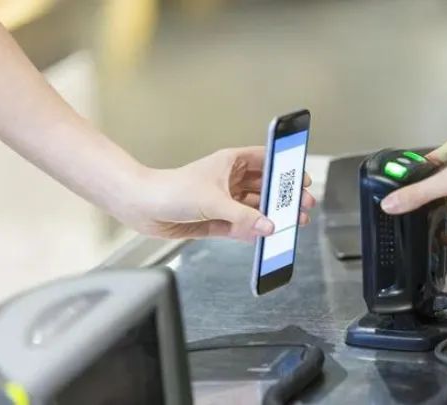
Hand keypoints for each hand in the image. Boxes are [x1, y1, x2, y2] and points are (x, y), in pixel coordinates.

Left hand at [117, 146, 315, 240]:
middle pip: (264, 187)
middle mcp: (228, 180)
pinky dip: (253, 231)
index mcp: (230, 162)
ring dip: (271, 215)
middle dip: (283, 196)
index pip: (265, 160)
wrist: (143, 208)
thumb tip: (268, 225)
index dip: (284, 168)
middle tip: (302, 204)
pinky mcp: (216, 220)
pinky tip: (265, 235)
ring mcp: (223, 200)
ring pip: (255, 208)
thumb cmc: (170, 189)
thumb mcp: (214, 201)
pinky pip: (242, 226)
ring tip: (291, 222)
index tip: (301, 177)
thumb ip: (244, 217)